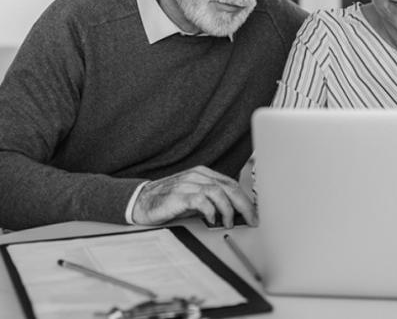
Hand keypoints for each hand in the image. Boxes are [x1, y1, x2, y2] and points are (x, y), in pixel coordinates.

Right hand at [132, 166, 256, 227]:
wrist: (142, 201)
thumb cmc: (169, 201)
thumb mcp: (195, 199)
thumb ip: (212, 200)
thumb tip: (235, 212)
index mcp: (203, 174)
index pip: (231, 184)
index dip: (246, 199)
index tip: (254, 213)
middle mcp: (197, 175)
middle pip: (229, 187)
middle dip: (244, 205)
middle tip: (251, 219)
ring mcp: (188, 183)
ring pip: (218, 192)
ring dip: (228, 209)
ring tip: (228, 222)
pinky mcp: (179, 194)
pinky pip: (201, 200)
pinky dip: (210, 210)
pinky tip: (212, 219)